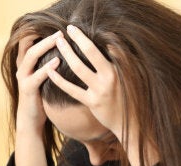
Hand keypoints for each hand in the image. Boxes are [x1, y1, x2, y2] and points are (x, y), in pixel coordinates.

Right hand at [15, 31, 61, 134]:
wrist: (31, 119)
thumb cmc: (41, 97)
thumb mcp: (43, 77)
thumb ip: (48, 63)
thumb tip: (65, 50)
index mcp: (25, 63)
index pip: (28, 41)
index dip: (39, 32)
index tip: (56, 26)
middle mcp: (21, 68)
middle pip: (29, 44)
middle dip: (45, 36)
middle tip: (60, 31)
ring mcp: (23, 78)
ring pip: (31, 56)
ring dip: (45, 46)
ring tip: (59, 40)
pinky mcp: (27, 89)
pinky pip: (36, 76)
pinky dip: (47, 68)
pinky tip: (58, 62)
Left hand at [46, 25, 126, 140]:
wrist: (130, 121)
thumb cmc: (128, 96)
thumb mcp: (128, 77)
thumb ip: (119, 61)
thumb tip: (109, 45)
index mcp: (120, 68)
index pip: (107, 45)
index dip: (92, 36)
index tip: (81, 29)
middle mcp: (110, 77)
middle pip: (91, 52)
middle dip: (79, 38)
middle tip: (69, 28)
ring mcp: (100, 90)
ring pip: (79, 68)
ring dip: (67, 53)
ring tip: (59, 42)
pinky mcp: (91, 102)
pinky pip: (72, 89)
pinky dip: (59, 79)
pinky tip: (50, 70)